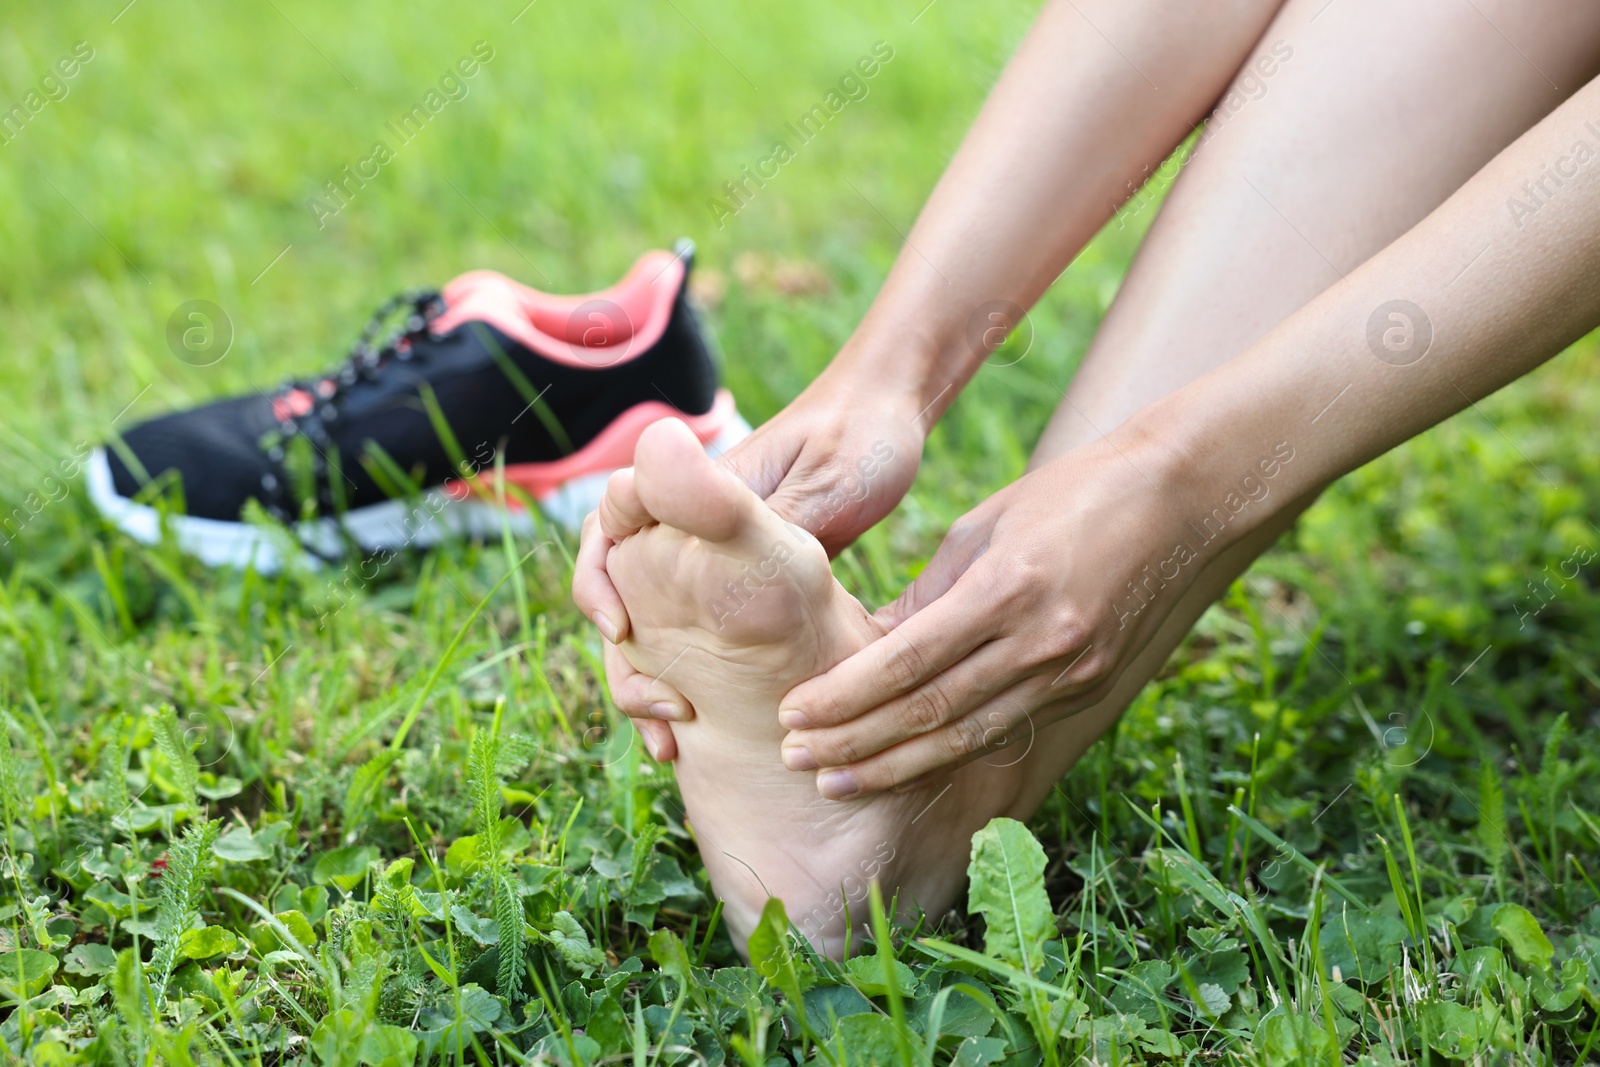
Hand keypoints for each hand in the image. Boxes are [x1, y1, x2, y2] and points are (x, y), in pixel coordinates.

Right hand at [571, 368, 926, 760]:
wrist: (892, 417)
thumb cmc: (859, 437)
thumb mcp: (824, 484)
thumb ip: (776, 526)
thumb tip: (725, 580)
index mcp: (699, 496)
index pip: (608, 534)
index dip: (599, 584)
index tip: (623, 628)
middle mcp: (695, 531)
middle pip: (622, 596)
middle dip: (625, 665)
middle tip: (663, 718)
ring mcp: (717, 562)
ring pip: (659, 628)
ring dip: (654, 684)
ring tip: (673, 746)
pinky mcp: (749, 588)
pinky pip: (704, 639)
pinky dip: (698, 683)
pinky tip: (714, 728)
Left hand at [776, 428, 1226, 797]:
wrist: (1178, 498)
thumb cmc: (1067, 495)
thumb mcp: (983, 528)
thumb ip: (928, 596)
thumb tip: (866, 653)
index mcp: (1008, 588)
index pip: (908, 661)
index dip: (845, 696)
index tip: (793, 714)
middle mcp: (1042, 641)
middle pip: (931, 711)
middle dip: (857, 742)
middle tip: (795, 760)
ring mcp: (1070, 670)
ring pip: (967, 737)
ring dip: (894, 766)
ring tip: (835, 781)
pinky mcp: (1088, 683)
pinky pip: (1004, 729)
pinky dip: (949, 755)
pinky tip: (905, 768)